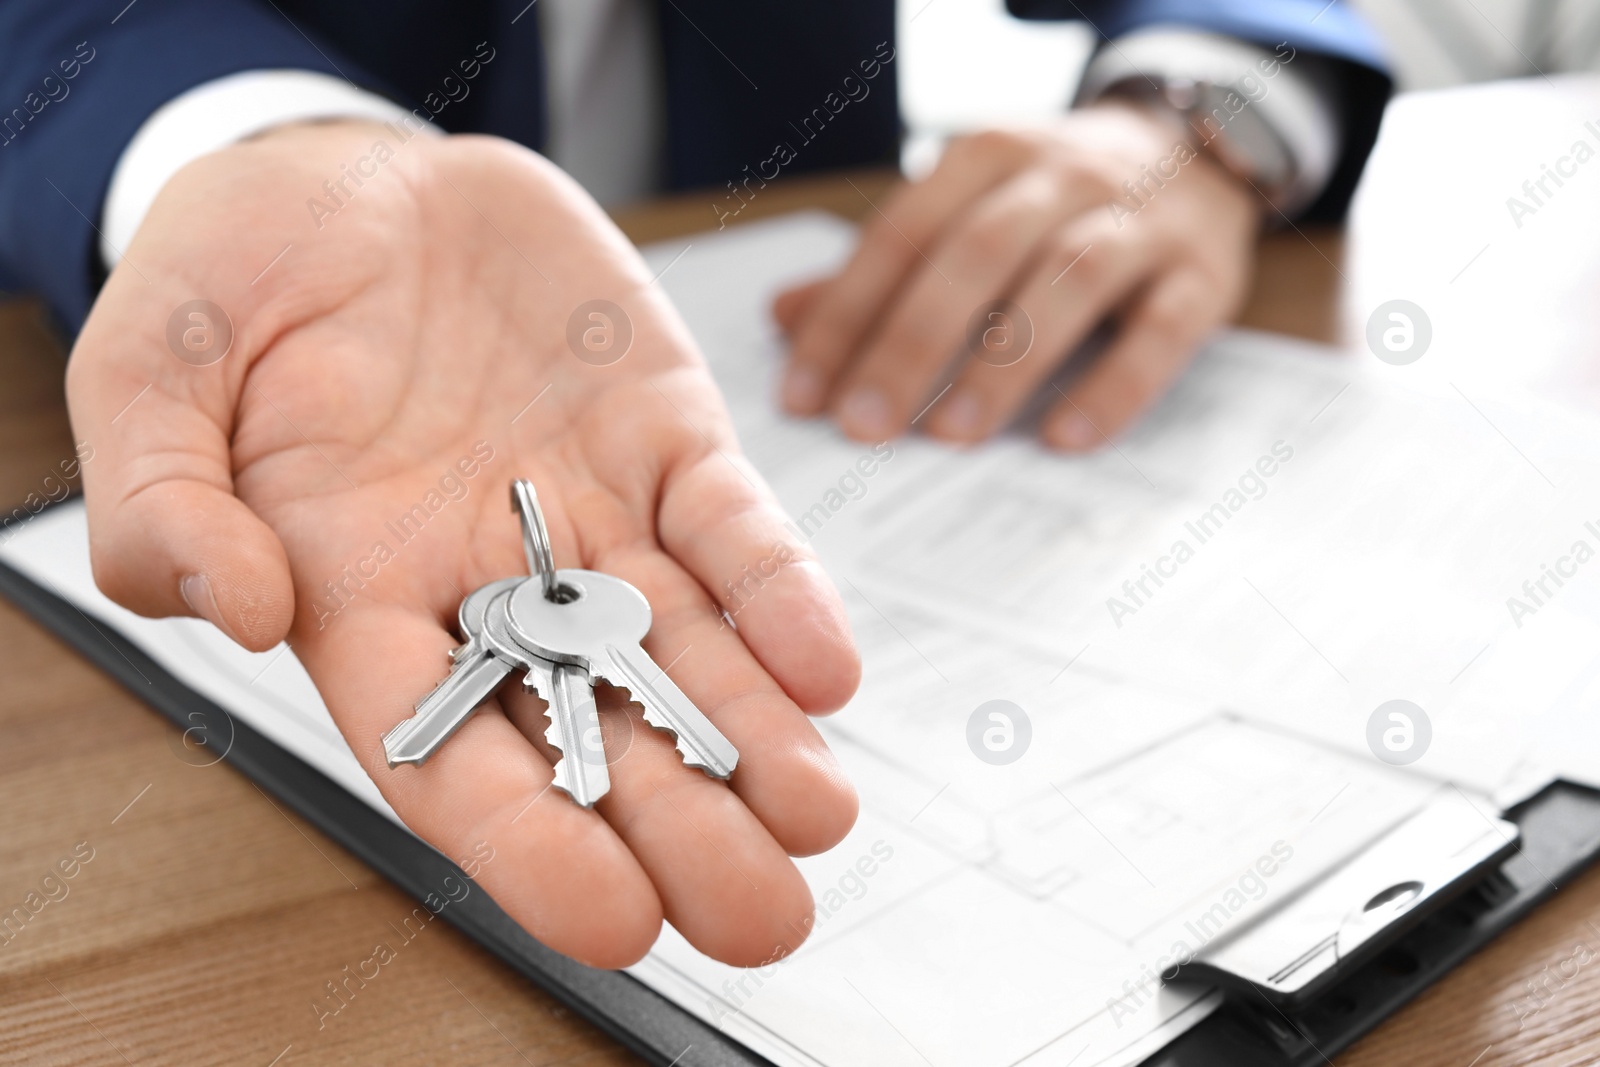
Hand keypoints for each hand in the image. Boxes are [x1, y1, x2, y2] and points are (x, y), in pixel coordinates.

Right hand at [66, 120, 859, 967]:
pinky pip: (730, 526)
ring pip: (686, 650)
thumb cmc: (234, 282)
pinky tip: (826, 664)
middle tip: (764, 913)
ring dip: (757, 737)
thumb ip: (162, 500)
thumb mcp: (146, 373)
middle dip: (682, 825)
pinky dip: (778, 591)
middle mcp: (493, 582)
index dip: (529, 841)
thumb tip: (235, 609)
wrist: (347, 179)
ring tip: (819, 813)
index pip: (447, 753)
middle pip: (595, 730)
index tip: (612, 918)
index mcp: (359, 600)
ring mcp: (591, 513)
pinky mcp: (661, 433)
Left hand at [775, 101, 1259, 448]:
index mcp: (987, 156)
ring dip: (1003, 362)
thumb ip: (883, 267)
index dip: (847, 316)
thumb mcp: (970, 208)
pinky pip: (1160, 332)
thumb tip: (782, 319)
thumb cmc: (1057, 198)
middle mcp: (1062, 176)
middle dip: (911, 343)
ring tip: (951, 434)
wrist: (1199, 148)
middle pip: (976, 255)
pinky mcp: (1203, 275)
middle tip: (864, 425)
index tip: (803, 396)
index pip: (901, 235)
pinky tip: (1066, 438)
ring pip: (1065, 282)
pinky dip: (1114, 386)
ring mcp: (1140, 221)